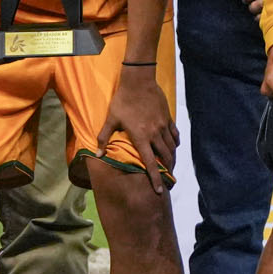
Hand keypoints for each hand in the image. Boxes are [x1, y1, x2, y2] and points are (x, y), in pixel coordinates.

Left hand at [101, 66, 177, 193]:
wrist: (139, 82)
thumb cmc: (123, 101)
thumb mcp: (110, 120)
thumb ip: (103, 138)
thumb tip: (97, 155)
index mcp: (140, 137)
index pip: (150, 163)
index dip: (155, 178)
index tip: (160, 191)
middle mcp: (154, 134)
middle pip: (165, 158)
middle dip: (168, 172)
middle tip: (168, 181)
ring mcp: (163, 126)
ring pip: (172, 148)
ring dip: (172, 160)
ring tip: (171, 168)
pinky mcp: (168, 118)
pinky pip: (175, 135)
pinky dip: (175, 144)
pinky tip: (174, 147)